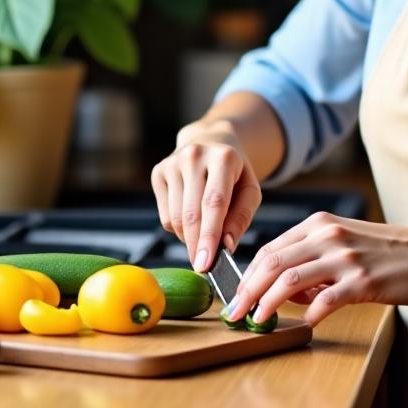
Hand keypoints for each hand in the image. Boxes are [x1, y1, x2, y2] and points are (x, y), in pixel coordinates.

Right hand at [151, 120, 262, 273]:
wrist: (210, 142)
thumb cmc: (234, 173)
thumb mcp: (250, 191)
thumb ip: (241, 217)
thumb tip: (226, 245)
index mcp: (223, 157)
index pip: (214, 203)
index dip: (209, 236)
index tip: (206, 264)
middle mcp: (194, 155)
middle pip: (192, 214)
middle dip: (197, 245)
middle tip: (203, 266)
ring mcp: (172, 162)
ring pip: (175, 219)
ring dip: (189, 238)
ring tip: (203, 236)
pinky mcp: (158, 171)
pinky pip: (165, 216)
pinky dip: (178, 229)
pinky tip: (190, 219)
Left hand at [228, 212, 407, 326]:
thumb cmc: (390, 252)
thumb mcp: (346, 242)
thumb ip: (314, 259)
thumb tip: (288, 292)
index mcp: (320, 223)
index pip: (270, 248)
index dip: (247, 275)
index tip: (236, 295)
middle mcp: (329, 234)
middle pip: (272, 263)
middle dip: (247, 291)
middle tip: (235, 313)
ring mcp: (346, 257)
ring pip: (290, 281)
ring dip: (267, 304)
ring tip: (258, 321)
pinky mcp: (363, 281)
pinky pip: (326, 301)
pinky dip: (310, 315)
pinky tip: (307, 324)